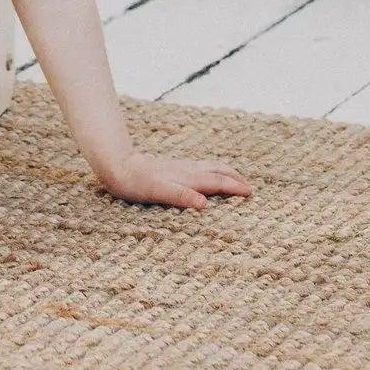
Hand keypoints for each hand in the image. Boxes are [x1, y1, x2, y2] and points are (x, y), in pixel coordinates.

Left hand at [101, 150, 251, 211]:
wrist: (119, 166)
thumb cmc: (136, 183)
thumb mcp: (157, 192)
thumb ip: (181, 196)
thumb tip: (204, 204)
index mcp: (187, 178)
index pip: (216, 182)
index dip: (234, 187)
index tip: (250, 193)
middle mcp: (187, 171)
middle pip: (216, 171)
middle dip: (234, 178)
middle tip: (249, 187)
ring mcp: (180, 168)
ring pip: (209, 167)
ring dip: (225, 173)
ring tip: (234, 178)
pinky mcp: (173, 168)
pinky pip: (200, 168)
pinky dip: (212, 172)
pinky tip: (206, 175)